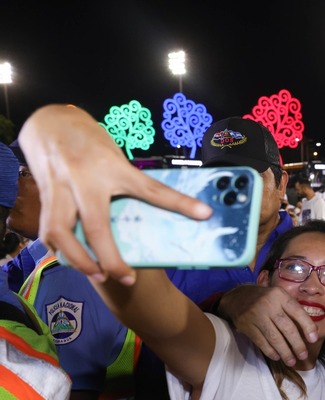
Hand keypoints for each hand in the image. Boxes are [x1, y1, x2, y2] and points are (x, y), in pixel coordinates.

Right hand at [19, 105, 211, 284]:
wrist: (48, 121)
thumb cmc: (89, 139)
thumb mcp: (115, 155)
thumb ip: (130, 181)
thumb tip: (153, 209)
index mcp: (112, 167)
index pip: (151, 188)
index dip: (179, 203)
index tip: (205, 214)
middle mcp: (84, 179)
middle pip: (96, 225)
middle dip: (110, 258)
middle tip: (127, 279)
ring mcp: (59, 188)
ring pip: (61, 231)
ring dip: (78, 259)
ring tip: (97, 275)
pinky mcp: (44, 196)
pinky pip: (47, 229)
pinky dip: (59, 248)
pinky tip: (70, 259)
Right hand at [218, 284, 317, 364]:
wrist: (237, 297)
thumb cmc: (266, 299)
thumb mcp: (279, 297)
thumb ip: (293, 310)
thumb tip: (310, 330)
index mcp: (280, 295)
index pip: (297, 312)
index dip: (307, 326)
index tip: (313, 339)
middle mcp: (269, 304)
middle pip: (287, 328)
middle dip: (297, 344)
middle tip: (303, 356)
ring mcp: (256, 316)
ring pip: (274, 338)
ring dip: (285, 352)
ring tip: (292, 361)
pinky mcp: (246, 326)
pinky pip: (261, 342)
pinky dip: (270, 351)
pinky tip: (277, 357)